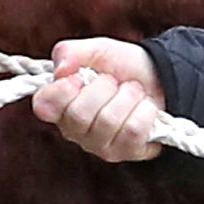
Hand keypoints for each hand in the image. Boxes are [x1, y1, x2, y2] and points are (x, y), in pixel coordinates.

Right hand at [30, 38, 167, 162]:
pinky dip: (144, 111)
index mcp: (60, 104)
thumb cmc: (122, 67)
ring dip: (127, 96)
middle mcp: (74, 130)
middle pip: (79, 114)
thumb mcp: (97, 50)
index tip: (79, 77)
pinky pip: (132, 131)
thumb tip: (61, 69)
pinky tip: (144, 107)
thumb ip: (70, 52)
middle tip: (114, 82)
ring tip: (132, 92)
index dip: (61, 91)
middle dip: (104, 88)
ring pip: (108, 121)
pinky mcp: (125, 152)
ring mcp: (99, 145)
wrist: (160, 77)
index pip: (43, 106)